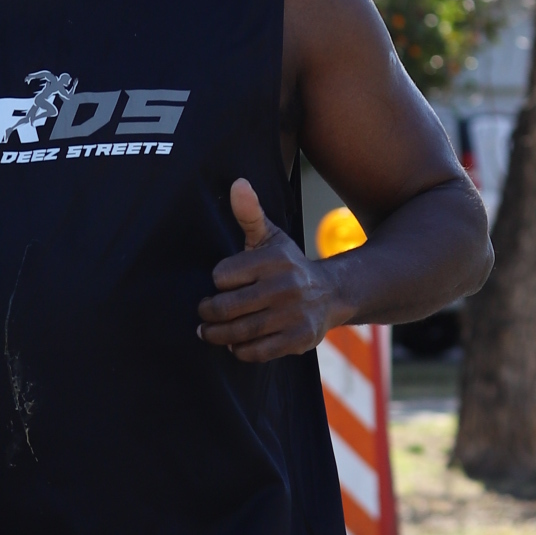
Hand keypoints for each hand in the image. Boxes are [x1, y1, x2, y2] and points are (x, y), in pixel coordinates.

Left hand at [196, 179, 337, 361]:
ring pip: (239, 331)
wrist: (332, 293)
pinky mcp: (299, 338)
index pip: (222, 275)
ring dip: (217, 335)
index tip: (221, 284)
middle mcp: (285, 286)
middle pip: (226, 307)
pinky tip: (235, 344)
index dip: (217, 282)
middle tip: (203, 316)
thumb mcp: (270, 237)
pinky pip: (257, 351)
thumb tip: (238, 183)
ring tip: (208, 332)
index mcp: (273, 259)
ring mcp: (293, 314)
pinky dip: (240, 350)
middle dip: (208, 314)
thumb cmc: (288, 265)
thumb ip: (250, 213)